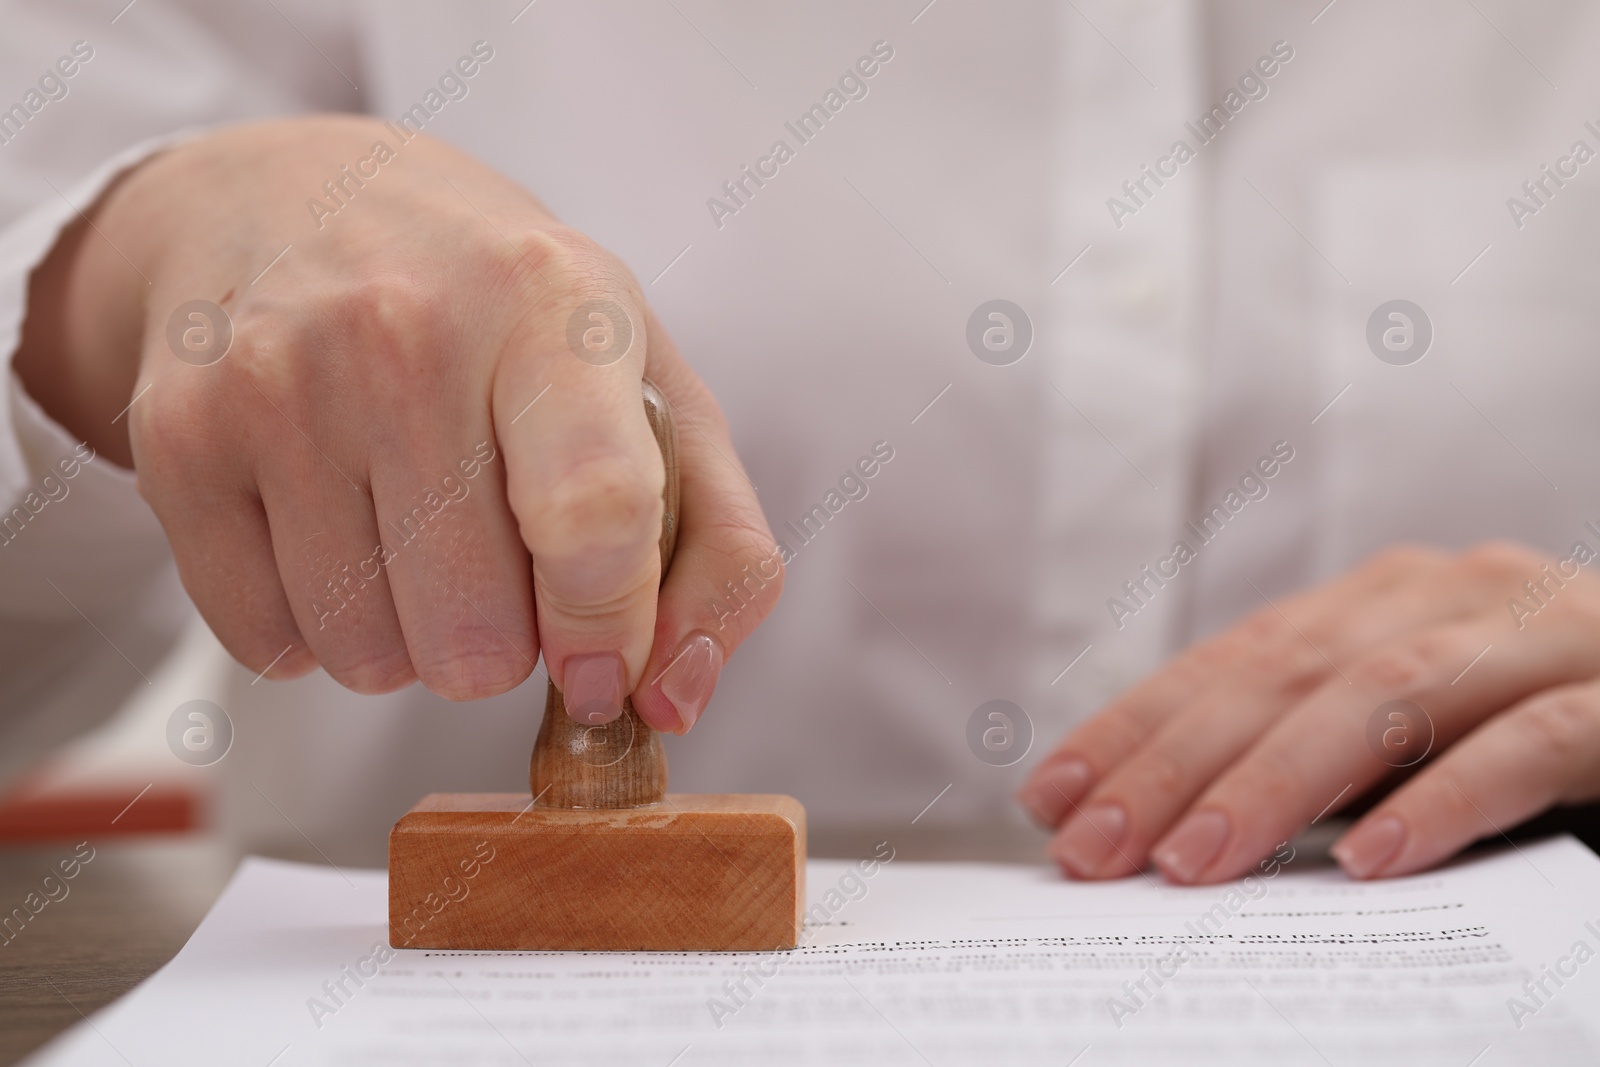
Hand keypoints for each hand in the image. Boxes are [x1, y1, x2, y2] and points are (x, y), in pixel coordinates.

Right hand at [15, 116, 779, 727]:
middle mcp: (405, 329)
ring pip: (368, 654)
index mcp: (551, 300)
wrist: (294, 202)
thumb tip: (672, 699)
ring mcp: (276, 379)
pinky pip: (269, 645)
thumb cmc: (504, 314)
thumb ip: (717, 546)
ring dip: (408, 637)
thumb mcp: (652, 385)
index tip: (602, 670)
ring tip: (411, 533)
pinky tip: (331, 534)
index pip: (593, 512)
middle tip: (497, 556)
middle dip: (505, 641)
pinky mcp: (180, 434)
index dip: (607, 628)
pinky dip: (315, 630)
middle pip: (475, 630)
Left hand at [1016, 543, 1599, 881]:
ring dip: (1279, 782)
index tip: (1050, 795)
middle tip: (1094, 845)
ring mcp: (1540, 635)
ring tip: (1196, 859)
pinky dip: (1447, 797)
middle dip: (1176, 761)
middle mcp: (1448, 595)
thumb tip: (1168, 827)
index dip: (1135, 724)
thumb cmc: (1539, 717)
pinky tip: (1377, 858)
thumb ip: (1318, 754)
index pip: (1231, 661)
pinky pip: (1530, 743)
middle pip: (1286, 675)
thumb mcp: (1413, 726)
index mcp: (1383, 599)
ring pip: (1387, 698)